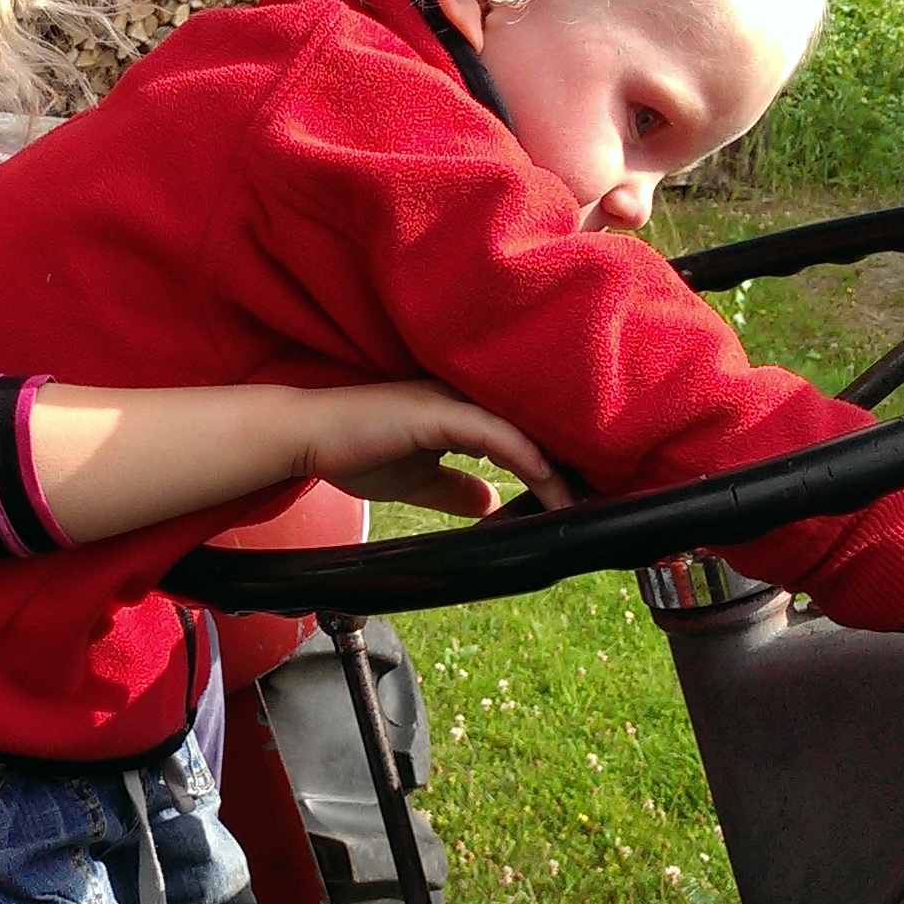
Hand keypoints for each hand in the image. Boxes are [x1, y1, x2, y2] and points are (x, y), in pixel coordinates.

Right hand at [297, 378, 574, 517]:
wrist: (306, 437)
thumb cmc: (352, 449)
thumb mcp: (417, 480)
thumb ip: (456, 490)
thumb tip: (491, 504)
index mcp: (461, 411)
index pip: (521, 434)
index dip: (552, 463)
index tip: (576, 497)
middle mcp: (463, 398)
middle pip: (531, 427)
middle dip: (567, 462)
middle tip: (596, 498)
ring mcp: (451, 401)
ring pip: (520, 429)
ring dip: (554, 467)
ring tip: (578, 500)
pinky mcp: (437, 412)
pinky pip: (494, 433)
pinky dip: (524, 456)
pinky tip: (546, 480)